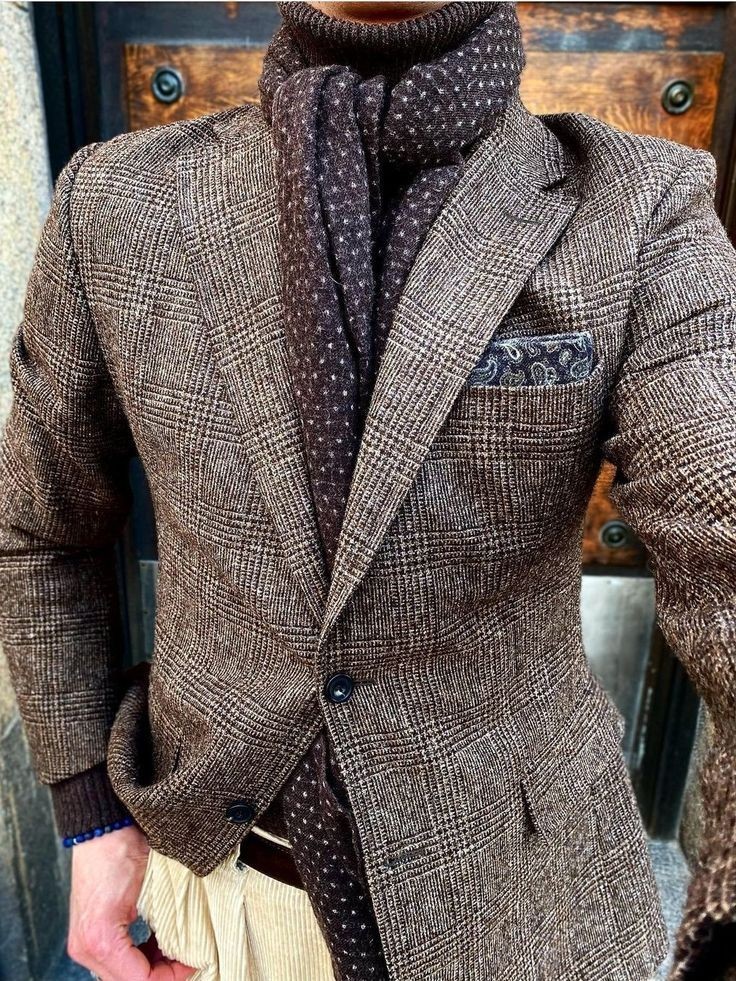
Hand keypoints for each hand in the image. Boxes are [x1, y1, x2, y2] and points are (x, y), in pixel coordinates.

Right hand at [67, 823, 194, 979]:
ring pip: (122, 974)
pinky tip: (157, 944)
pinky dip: (138, 956)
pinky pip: (115, 960)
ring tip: (176, 952)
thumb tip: (189, 950)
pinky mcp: (88, 934)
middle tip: (189, 958)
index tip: (195, 960)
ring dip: (150, 967)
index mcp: (101, 941)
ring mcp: (83, 943)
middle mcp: (86, 949)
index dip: (172, 976)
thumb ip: (165, 927)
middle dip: (162, 974)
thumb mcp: (151, 889)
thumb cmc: (122, 850)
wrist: (101, 827)